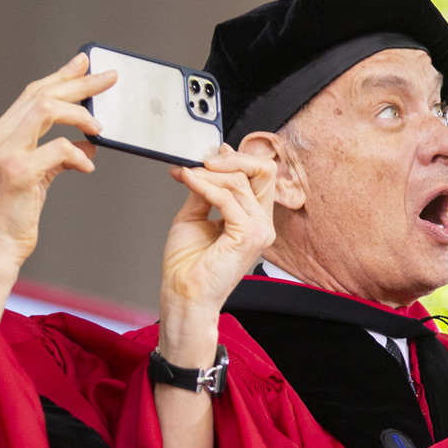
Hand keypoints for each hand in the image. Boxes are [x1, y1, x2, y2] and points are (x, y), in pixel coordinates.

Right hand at [0, 53, 115, 315]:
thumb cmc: (12, 215)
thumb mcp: (35, 177)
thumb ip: (55, 155)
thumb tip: (87, 141)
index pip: (31, 93)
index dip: (61, 76)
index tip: (85, 63)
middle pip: (41, 94)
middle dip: (79, 83)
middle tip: (108, 78)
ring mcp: (3, 154)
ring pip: (45, 110)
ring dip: (79, 114)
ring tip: (99, 128)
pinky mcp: (18, 173)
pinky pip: (57, 149)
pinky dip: (78, 154)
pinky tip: (87, 166)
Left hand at [155, 148, 276, 366]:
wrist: (183, 293)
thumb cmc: (189, 265)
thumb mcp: (194, 216)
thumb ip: (204, 191)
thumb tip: (200, 168)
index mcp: (253, 219)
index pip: (260, 176)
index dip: (238, 159)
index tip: (211, 154)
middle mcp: (262, 223)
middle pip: (263, 172)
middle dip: (232, 160)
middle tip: (203, 160)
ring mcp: (260, 230)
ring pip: (240, 182)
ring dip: (208, 175)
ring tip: (186, 176)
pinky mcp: (249, 235)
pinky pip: (227, 198)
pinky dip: (205, 186)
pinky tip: (188, 181)